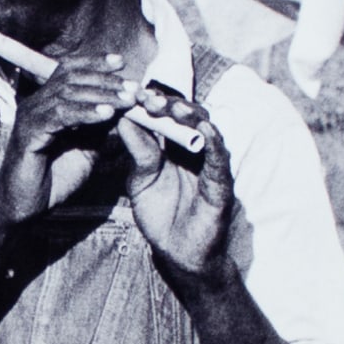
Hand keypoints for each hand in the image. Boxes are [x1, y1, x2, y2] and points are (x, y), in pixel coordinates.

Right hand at [0, 53, 139, 222]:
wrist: (25, 207)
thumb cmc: (53, 178)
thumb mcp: (86, 147)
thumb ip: (100, 126)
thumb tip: (124, 106)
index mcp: (47, 103)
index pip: (69, 69)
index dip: (95, 63)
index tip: (122, 63)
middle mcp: (35, 104)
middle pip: (71, 76)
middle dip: (106, 80)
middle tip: (133, 89)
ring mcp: (30, 117)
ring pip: (67, 93)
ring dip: (101, 95)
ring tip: (126, 101)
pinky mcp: (27, 135)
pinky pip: (59, 116)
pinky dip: (84, 113)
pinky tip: (105, 115)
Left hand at [119, 88, 234, 281]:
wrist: (176, 251)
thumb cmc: (160, 214)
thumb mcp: (140, 180)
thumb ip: (137, 152)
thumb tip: (123, 118)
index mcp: (171, 146)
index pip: (164, 115)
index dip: (151, 102)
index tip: (132, 92)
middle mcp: (192, 149)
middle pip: (185, 116)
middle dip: (168, 104)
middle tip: (149, 98)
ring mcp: (208, 162)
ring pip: (205, 129)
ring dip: (190, 116)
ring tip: (174, 108)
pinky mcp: (220, 181)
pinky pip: (219, 158)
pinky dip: (213, 142)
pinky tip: (204, 129)